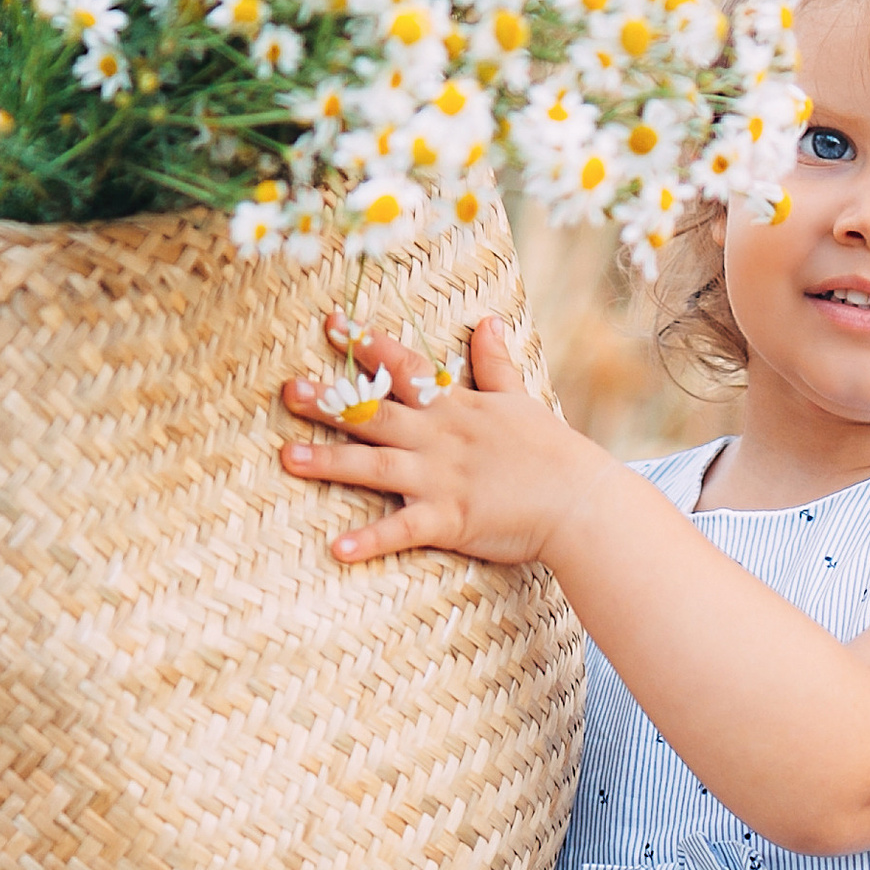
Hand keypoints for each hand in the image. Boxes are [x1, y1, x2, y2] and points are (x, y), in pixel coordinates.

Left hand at [279, 314, 598, 565]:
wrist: (581, 501)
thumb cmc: (553, 453)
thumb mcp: (521, 399)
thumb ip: (495, 364)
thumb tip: (488, 320)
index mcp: (455, 408)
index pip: (404, 368)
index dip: (368, 345)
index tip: (333, 323)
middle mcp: (439, 438)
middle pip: (376, 414)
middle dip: (330, 401)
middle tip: (288, 390)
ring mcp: (441, 478)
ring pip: (376, 466)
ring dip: (330, 462)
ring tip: (288, 458)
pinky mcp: (449, 519)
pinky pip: (402, 531)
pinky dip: (371, 541)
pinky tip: (338, 549)